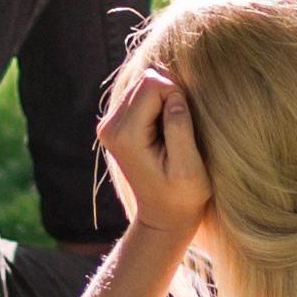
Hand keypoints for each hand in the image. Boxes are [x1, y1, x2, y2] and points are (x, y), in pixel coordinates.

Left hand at [96, 67, 215, 239]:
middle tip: (178, 131)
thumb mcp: (188, 167)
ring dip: (163, 102)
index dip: (178, 97)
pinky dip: (157, 106)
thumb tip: (175, 96)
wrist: (163, 215)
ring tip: (170, 134)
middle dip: (169, 97)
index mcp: (126, 135)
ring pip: (143, 84)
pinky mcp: (115, 124)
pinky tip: (161, 132)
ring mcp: (109, 125)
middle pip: (146, 81)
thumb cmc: (182, 195)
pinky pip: (141, 94)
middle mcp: (110, 127)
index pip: (154, 84)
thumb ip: (180, 129)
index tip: (185, 128)